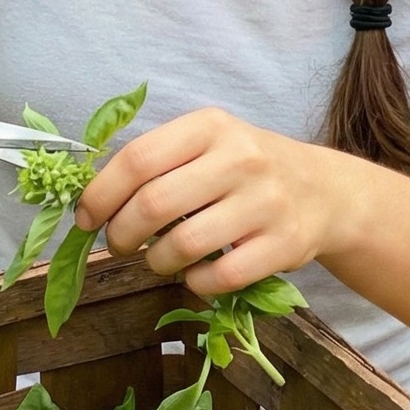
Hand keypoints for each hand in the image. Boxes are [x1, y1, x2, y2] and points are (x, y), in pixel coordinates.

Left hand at [72, 107, 351, 294]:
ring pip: (184, 245)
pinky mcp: (284, 245)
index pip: (138, 159)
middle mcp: (240, 159)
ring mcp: (266, 202)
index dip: (100, 194)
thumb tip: (91, 200)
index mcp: (210, 127)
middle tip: (117, 244)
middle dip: (121, 233)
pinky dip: (195, 283)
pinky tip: (195, 274)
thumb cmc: (245, 169)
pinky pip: (220, 277)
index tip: (85, 218)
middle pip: (153, 204)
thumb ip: (156, 162)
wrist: (324, 191)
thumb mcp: (207, 144)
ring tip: (158, 258)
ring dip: (156, 261)